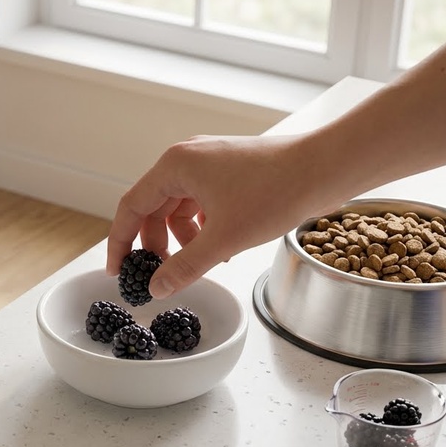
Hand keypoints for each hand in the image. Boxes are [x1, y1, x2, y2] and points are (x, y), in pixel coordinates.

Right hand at [107, 133, 329, 298]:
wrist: (326, 167)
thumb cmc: (276, 192)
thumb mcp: (223, 238)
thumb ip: (185, 266)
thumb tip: (156, 288)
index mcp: (175, 165)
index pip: (131, 206)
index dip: (120, 242)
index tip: (118, 271)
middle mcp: (188, 158)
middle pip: (154, 208)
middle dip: (156, 244)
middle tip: (161, 275)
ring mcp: (210, 162)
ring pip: (180, 207)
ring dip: (185, 238)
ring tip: (203, 262)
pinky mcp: (230, 170)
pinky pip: (202, 203)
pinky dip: (205, 227)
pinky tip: (223, 247)